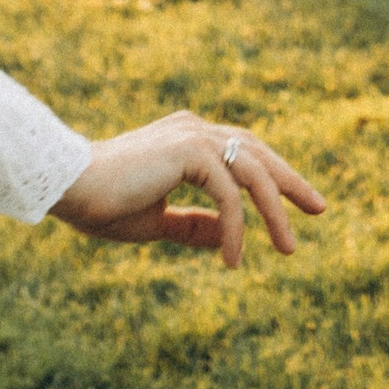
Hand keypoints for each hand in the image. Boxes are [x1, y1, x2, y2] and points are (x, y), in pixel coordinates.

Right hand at [51, 113, 323, 266]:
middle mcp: (196, 128)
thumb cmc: (104, 204)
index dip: (271, 175)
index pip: (243, 151)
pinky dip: (236, 228)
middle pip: (258, 154)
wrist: (69, 188)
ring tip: (287, 248)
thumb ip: (193, 226)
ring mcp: (194, 135)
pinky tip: (234, 260)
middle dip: (290, 183)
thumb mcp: (157, 222)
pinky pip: (228, 194)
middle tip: (319, 209)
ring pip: (251, 173)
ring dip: (273, 212)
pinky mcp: (189, 152)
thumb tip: (229, 240)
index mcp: (188, 137)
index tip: (296, 203)